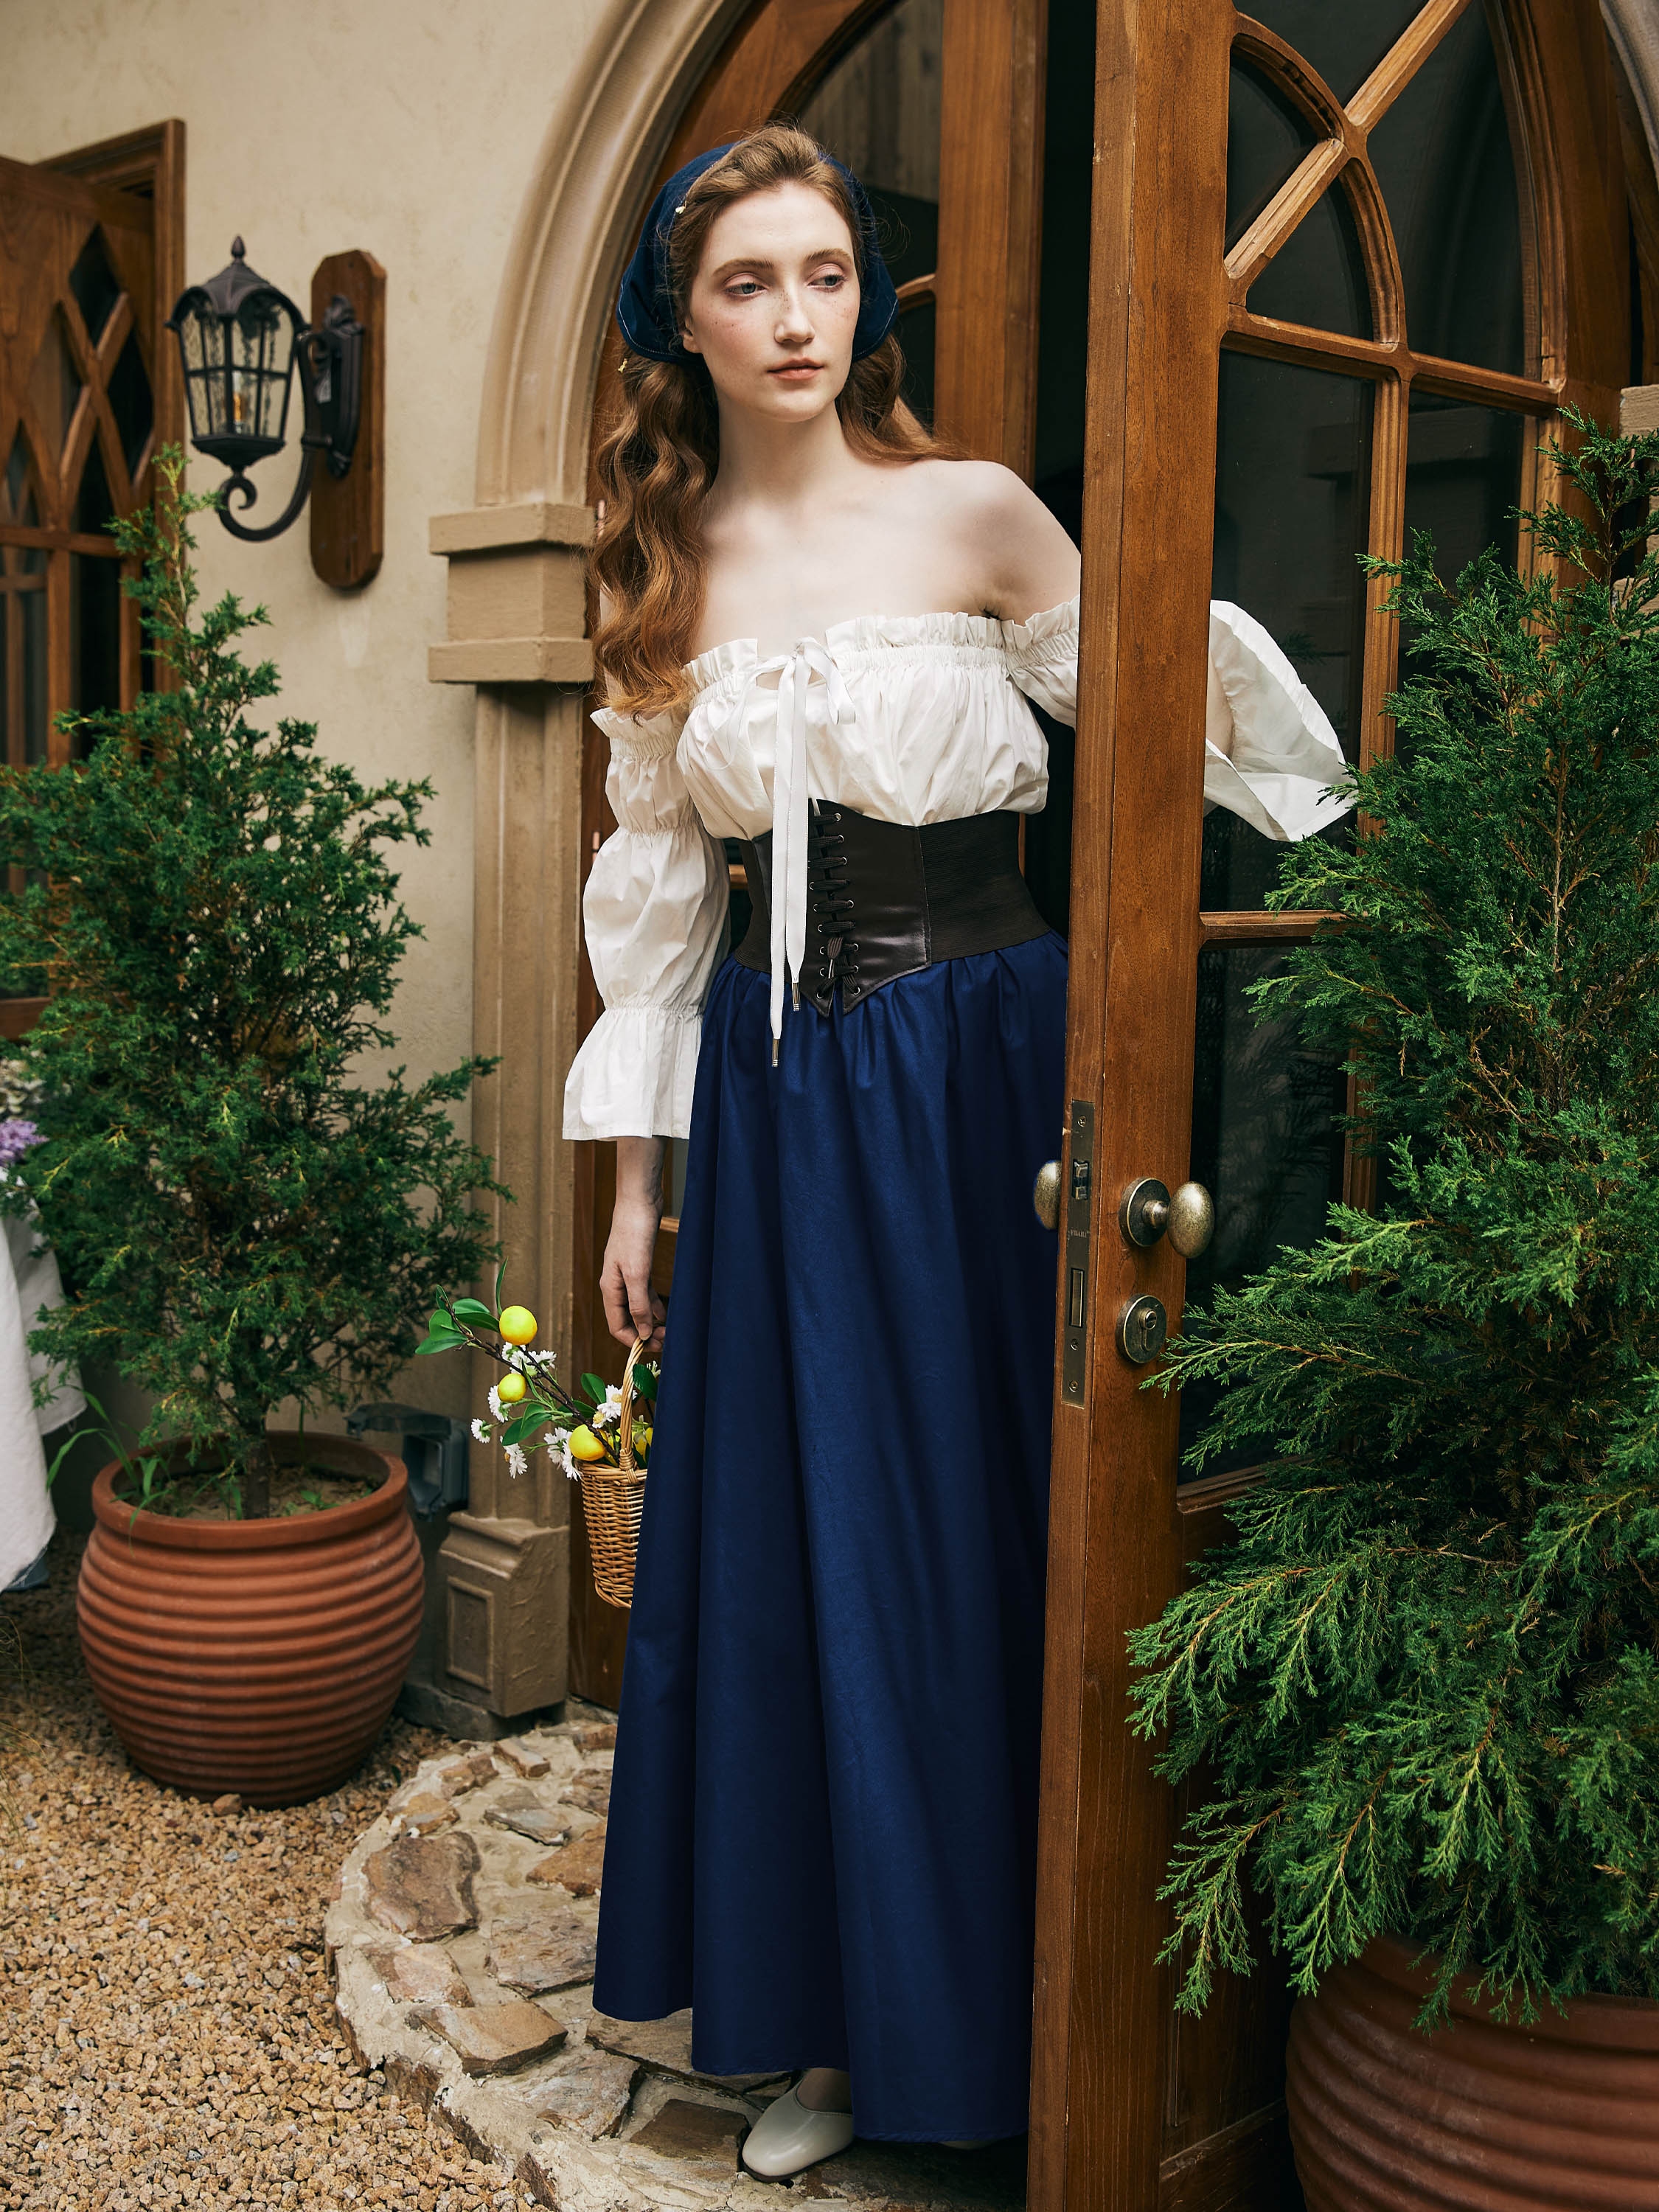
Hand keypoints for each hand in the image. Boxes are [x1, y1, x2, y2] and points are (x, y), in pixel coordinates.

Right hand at [602, 1136, 666, 1352]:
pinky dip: (653, 1304)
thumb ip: (639, 1304)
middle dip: (645, 1333)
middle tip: (667, 1341)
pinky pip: (644, 1293)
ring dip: (651, 1320)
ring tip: (669, 1330)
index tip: (654, 1348)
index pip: (618, 1327)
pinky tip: (665, 1310)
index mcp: (610, 1289)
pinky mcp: (638, 1266)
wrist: (639, 1201)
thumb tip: (644, 1333)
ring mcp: (627, 1275)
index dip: (634, 1341)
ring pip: (637, 1307)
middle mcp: (616, 1285)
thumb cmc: (633, 1233)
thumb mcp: (637, 1273)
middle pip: (627, 1319)